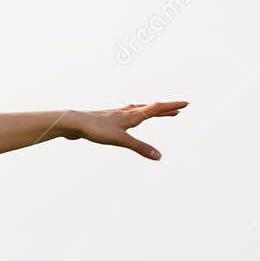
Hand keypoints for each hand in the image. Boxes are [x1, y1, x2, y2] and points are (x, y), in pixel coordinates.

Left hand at [53, 101, 187, 160]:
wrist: (73, 122)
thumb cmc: (96, 129)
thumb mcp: (121, 140)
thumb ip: (140, 148)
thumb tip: (159, 157)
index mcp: (132, 115)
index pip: (157, 108)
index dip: (172, 106)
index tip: (186, 103)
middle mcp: (126, 112)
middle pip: (150, 109)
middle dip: (165, 110)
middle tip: (178, 109)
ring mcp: (116, 115)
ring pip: (138, 110)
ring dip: (150, 110)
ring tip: (156, 110)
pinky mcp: (107, 119)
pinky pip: (126, 115)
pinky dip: (134, 114)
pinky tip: (127, 117)